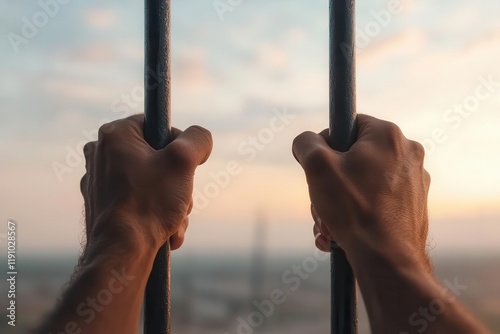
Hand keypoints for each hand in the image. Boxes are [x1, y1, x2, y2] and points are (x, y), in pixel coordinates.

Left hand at [80, 115, 211, 258]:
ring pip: (150, 182)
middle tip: (181, 197)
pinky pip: (138, 200)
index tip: (184, 165)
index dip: (178, 144)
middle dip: (177, 180)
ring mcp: (98, 180)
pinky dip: (154, 212)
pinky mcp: (101, 204)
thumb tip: (200, 138)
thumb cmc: (149, 204)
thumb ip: (197, 139)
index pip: (157, 124)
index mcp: (114, 134)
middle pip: (156, 157)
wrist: (121, 253)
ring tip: (174, 220)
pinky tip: (164, 231)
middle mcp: (100, 153)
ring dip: (170, 201)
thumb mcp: (183, 162)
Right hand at [292, 114, 430, 269]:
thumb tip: (306, 141)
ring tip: (329, 226)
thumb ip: (306, 143)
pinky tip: (342, 234)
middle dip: (330, 182)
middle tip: (320, 203)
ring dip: (339, 203)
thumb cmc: (353, 209)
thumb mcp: (317, 166)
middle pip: (353, 158)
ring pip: (362, 183)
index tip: (319, 167)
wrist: (387, 259)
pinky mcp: (414, 205)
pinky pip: (376, 201)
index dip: (327, 144)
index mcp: (388, 135)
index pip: (348, 124)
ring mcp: (415, 181)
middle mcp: (408, 153)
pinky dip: (357, 214)